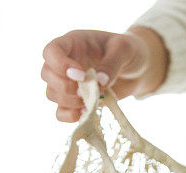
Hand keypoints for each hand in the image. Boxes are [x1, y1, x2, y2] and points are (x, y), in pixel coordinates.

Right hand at [41, 26, 167, 121]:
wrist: (139, 69)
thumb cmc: (130, 51)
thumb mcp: (124, 49)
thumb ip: (111, 63)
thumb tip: (99, 83)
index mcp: (74, 43)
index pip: (51, 51)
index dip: (60, 65)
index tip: (81, 75)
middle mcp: (66, 62)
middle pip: (46, 75)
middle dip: (64, 87)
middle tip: (86, 91)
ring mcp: (69, 82)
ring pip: (52, 94)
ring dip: (69, 101)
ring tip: (92, 100)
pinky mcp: (76, 101)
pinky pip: (60, 112)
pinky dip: (69, 116)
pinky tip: (86, 112)